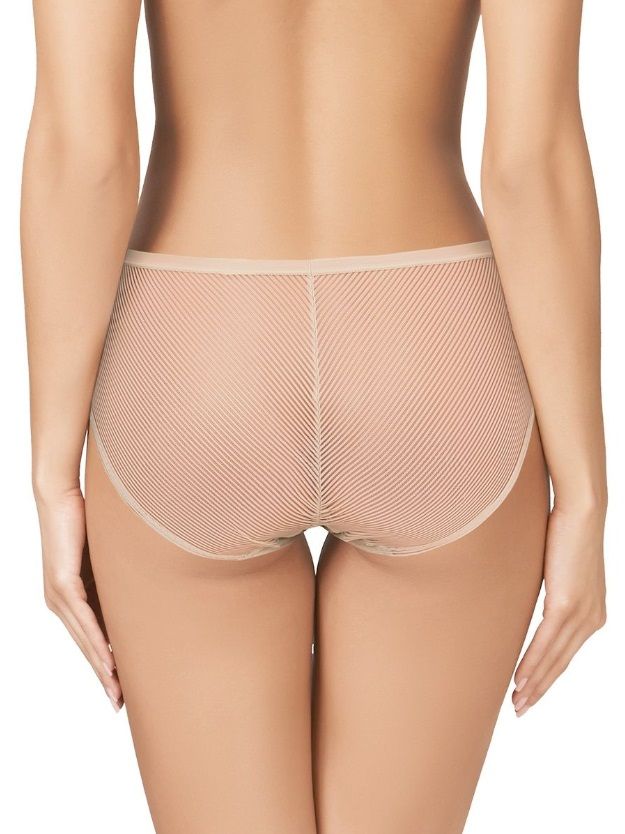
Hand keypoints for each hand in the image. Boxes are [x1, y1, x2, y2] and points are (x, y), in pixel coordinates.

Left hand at [35, 485, 123, 711]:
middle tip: (120, 703)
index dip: (105, 664)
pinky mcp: (62, 584)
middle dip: (104, 677)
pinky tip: (108, 661)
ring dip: (102, 668)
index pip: (89, 638)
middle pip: (85, 647)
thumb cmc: (85, 520)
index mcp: (69, 598)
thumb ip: (118, 577)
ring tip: (117, 691)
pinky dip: (96, 643)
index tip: (120, 688)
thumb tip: (143, 590)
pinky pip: (83, 620)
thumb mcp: (107, 557)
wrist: (60, 495)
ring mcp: (58, 596)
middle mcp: (59, 602)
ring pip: (84, 640)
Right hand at [512, 502, 606, 715]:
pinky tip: (519, 678)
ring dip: (533, 683)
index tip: (530, 693)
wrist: (581, 510)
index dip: (548, 676)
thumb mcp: (558, 570)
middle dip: (539, 689)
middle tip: (520, 709)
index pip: (566, 654)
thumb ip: (550, 591)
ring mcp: (581, 613)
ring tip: (516, 701)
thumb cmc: (566, 531)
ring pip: (553, 658)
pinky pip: (546, 641)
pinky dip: (531, 663)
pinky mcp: (567, 603)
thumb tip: (525, 598)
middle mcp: (592, 619)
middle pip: (561, 663)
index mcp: (593, 614)